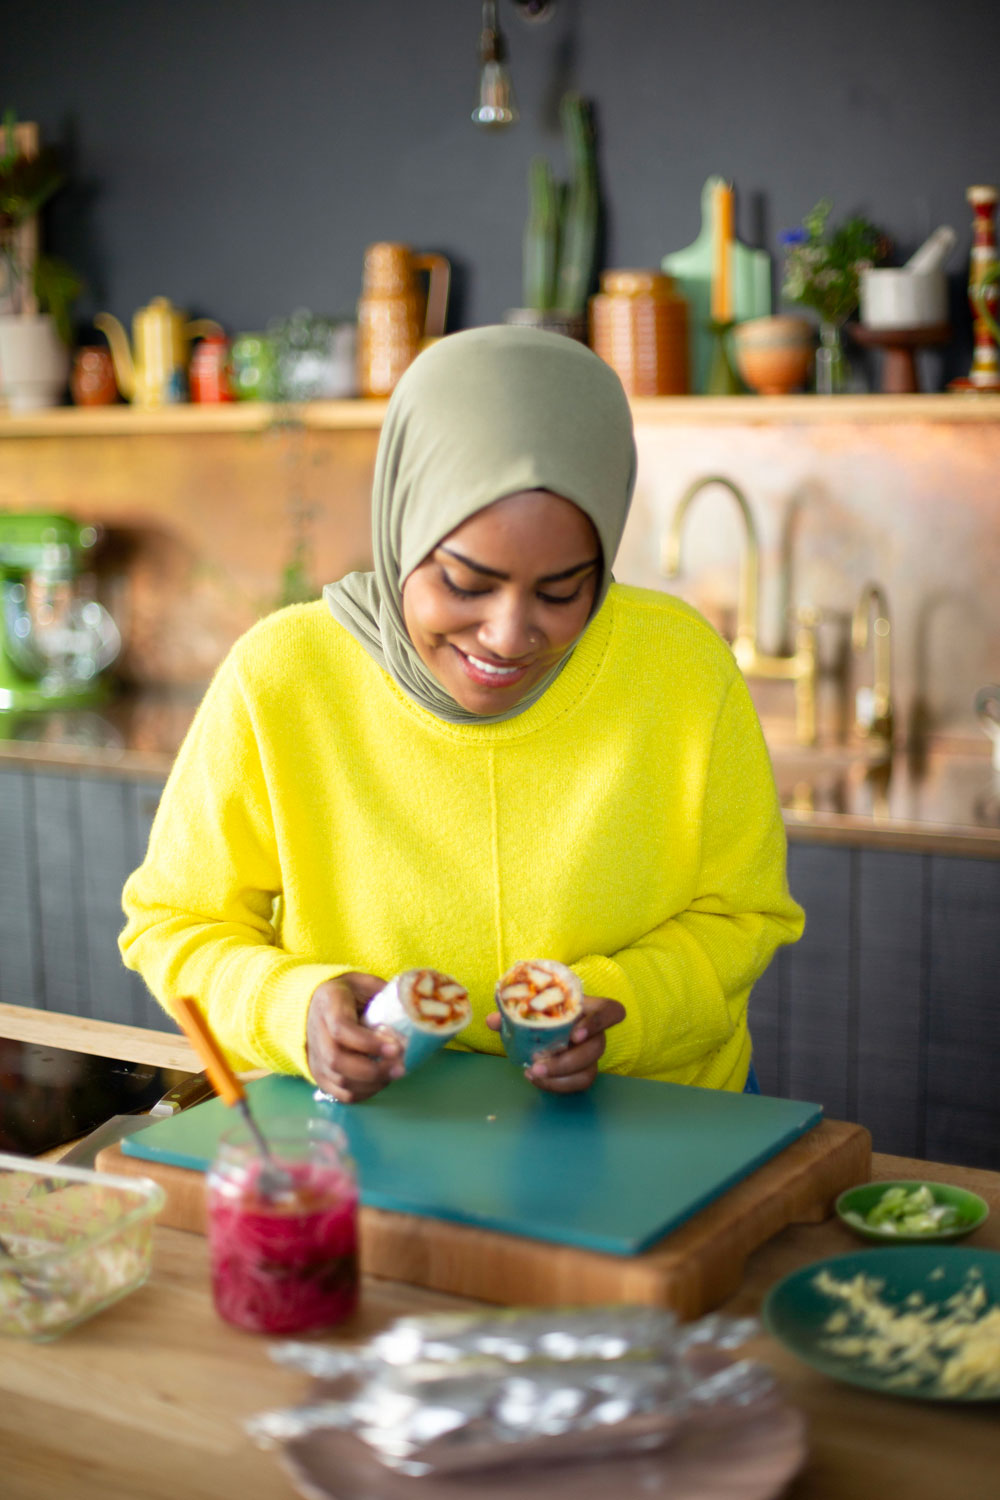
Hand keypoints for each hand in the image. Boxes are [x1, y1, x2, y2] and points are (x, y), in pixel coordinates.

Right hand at [306, 972, 402, 1103]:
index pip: (341, 1029)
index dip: (368, 1043)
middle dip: (373, 1070)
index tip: (396, 1047)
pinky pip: (339, 1093)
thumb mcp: (366, 983)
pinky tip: (380, 1083)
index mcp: (328, 1003)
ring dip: (371, 1083)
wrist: (317, 1003)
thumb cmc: (349, 992)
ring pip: (339, 1080)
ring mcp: (314, 1055)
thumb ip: (386, 996)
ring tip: (394, 1074)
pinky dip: (363, 1093)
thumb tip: (416, 1012)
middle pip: (337, 1060)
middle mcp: (316, 1031)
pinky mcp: (319, 1073)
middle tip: (401, 1068)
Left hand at [485, 994, 625, 1093]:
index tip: (575, 1034)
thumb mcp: (530, 1007)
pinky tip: (537, 1080)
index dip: (598, 1023)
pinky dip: (557, 1084)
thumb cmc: (543, 1011)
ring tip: (533, 1074)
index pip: (610, 1011)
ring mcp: (591, 1053)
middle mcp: (595, 1031)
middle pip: (596, 1047)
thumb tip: (493, 1021)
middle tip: (538, 1063)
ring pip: (589, 1069)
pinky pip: (578, 1083)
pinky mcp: (584, 1070)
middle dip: (568, 1060)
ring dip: (560, 1076)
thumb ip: (514, 1011)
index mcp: (587, 1008)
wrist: (545, 1026)